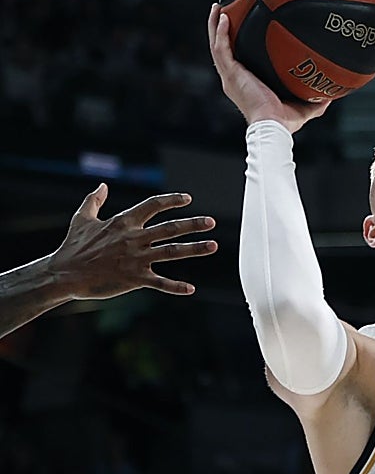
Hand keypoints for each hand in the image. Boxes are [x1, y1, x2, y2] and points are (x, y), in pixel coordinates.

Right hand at [51, 184, 217, 298]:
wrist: (63, 274)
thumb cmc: (72, 247)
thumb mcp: (82, 219)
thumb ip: (94, 200)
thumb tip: (102, 185)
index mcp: (123, 222)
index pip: (153, 205)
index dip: (171, 200)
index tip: (187, 199)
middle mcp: (133, 238)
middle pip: (170, 228)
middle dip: (193, 224)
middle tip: (211, 221)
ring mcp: (136, 258)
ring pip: (171, 252)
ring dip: (194, 249)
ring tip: (213, 245)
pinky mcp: (134, 278)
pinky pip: (159, 282)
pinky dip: (176, 286)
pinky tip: (191, 288)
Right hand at [207, 3, 329, 133]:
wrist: (274, 126)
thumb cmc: (284, 122)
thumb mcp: (304, 107)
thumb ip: (316, 99)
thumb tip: (332, 91)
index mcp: (246, 83)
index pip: (239, 59)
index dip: (238, 44)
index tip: (242, 28)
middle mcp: (234, 78)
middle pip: (223, 48)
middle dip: (221, 29)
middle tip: (224, 10)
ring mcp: (230, 76)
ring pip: (217, 44)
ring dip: (215, 25)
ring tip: (218, 6)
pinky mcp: (231, 74)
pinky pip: (221, 49)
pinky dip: (220, 33)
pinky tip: (223, 17)